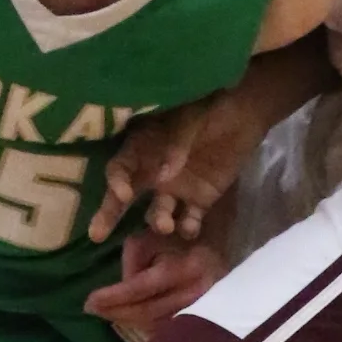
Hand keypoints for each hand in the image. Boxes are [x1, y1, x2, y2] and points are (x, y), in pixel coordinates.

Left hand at [83, 228, 227, 341]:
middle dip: (117, 312)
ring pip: (157, 324)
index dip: (114, 296)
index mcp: (183, 268)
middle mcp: (195, 293)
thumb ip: (133, 261)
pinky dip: (145, 324)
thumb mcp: (153, 237)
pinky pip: (169, 328)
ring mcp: (202, 310)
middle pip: (148, 311)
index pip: (142, 288)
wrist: (219, 247)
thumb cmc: (181, 236)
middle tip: (91, 310)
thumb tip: (123, 288)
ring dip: (128, 320)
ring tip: (106, 313)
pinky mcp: (202, 319)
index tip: (89, 301)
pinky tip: (128, 318)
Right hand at [87, 87, 268, 243]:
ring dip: (158, 222)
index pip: (120, 168)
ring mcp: (176, 188)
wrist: (245, 112)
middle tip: (96, 235)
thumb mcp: (189, 117)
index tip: (124, 194)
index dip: (117, 181)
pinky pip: (189, 219)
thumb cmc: (210, 105)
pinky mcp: (200, 200)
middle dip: (110, 214)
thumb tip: (164, 175)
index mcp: (144, 147)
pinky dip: (188, 228)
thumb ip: (176, 144)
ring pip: (158, 213)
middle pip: (125, 197)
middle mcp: (153, 172)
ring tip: (166, 226)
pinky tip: (190, 228)